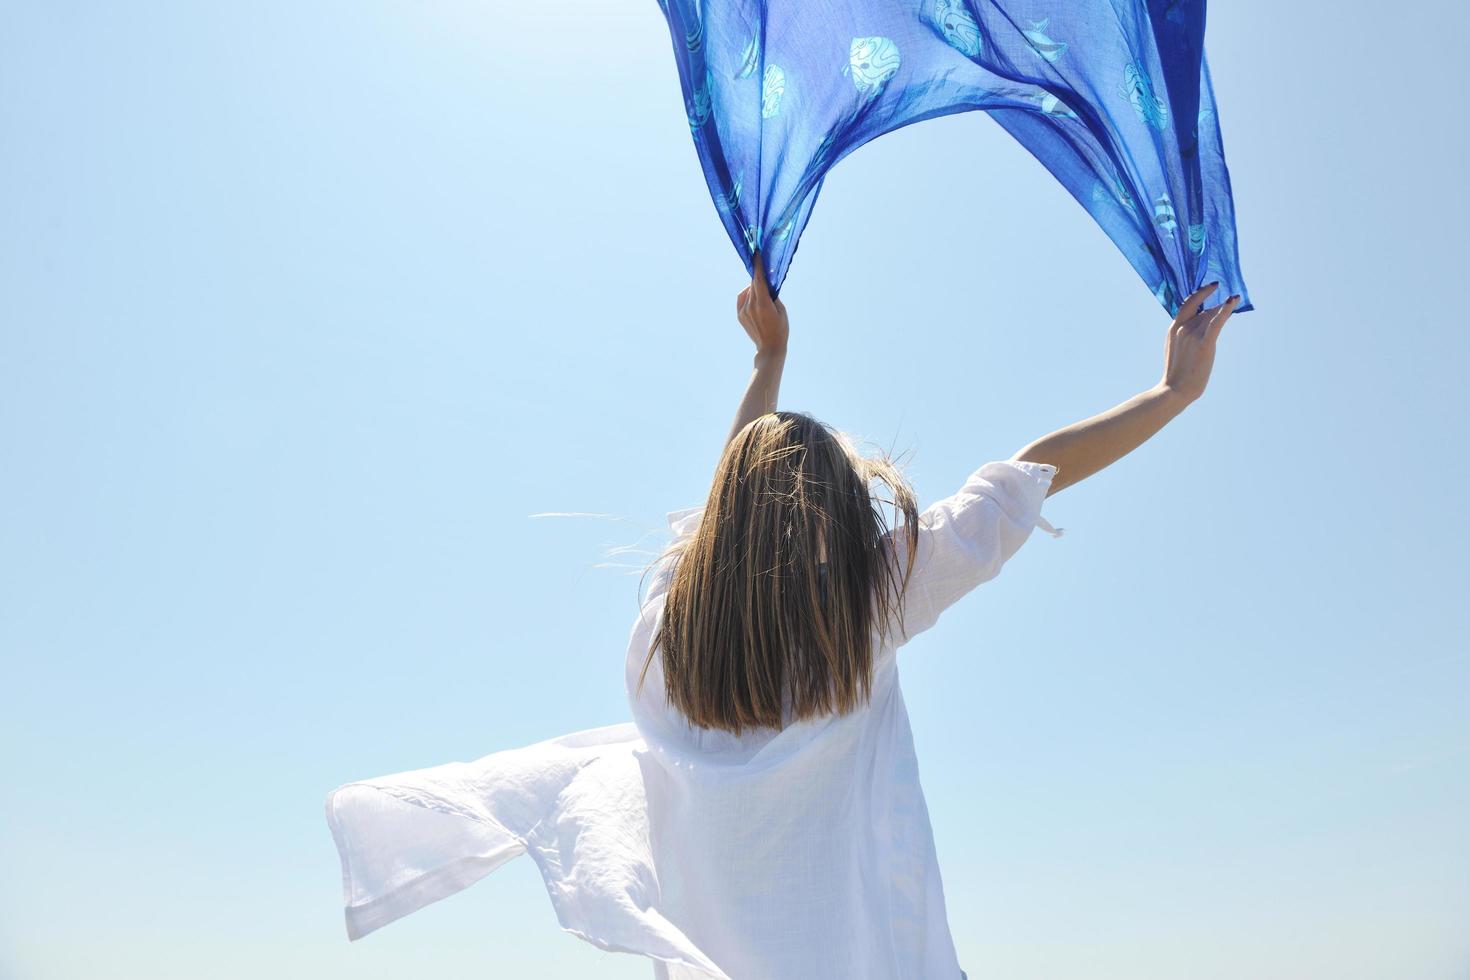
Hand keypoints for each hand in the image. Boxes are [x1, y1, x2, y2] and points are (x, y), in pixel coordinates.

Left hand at [735, 252, 787, 358]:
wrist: (769, 347)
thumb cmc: (780, 329)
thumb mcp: (782, 310)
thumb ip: (773, 296)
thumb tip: (766, 285)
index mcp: (763, 304)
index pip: (758, 279)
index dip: (758, 266)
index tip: (757, 254)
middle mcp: (751, 306)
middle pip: (753, 284)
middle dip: (758, 277)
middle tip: (764, 271)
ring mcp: (743, 311)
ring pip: (748, 291)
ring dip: (754, 288)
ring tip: (763, 294)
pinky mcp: (739, 315)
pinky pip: (742, 298)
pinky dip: (748, 295)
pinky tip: (755, 298)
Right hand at [1160, 282, 1238, 403]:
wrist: (1176, 389)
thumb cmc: (1178, 373)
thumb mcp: (1177, 348)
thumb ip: (1186, 334)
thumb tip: (1203, 324)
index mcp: (1173, 328)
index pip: (1188, 304)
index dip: (1201, 293)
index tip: (1212, 286)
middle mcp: (1182, 328)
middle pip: (1204, 311)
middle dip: (1217, 309)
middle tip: (1229, 305)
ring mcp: (1192, 335)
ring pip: (1212, 316)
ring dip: (1224, 311)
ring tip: (1234, 303)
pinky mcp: (1204, 343)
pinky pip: (1217, 322)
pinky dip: (1226, 310)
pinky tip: (1234, 300)